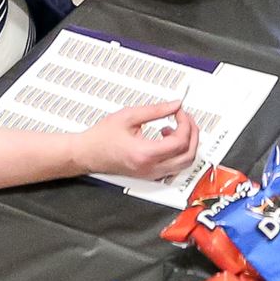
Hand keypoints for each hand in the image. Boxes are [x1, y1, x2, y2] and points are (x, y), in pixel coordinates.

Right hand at [72, 99, 199, 178]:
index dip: (185, 123)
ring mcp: (151, 174)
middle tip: (186, 118)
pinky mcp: (149, 175)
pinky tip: (168, 138)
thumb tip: (175, 105)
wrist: (87, 153)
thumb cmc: (101, 138)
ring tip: (178, 127)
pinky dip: (179, 153)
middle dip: (192, 134)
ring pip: (184, 164)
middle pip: (188, 155)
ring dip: (188, 144)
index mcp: (145, 153)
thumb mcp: (129, 116)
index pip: (180, 142)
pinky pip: (174, 167)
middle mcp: (150, 168)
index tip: (180, 112)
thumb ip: (156, 110)